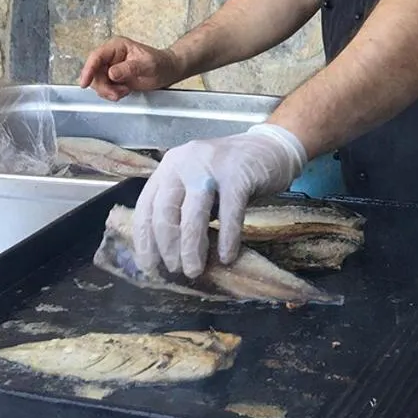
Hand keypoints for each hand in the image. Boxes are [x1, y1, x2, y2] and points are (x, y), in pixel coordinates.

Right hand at [78, 36, 182, 100]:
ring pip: (98, 83)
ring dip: (109, 91)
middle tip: (118, 93)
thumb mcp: (148, 65)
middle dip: (104, 86)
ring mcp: (111, 68)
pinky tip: (125, 92)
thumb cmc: (161, 63)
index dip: (88, 69)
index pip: (97, 57)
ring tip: (125, 91)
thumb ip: (129, 68)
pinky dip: (112, 94)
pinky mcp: (113, 79)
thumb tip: (111, 73)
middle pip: (94, 73)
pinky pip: (105, 88)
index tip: (85, 82)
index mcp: (117, 46)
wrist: (168, 71)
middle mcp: (111, 56)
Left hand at [132, 124, 306, 277]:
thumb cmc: (233, 173)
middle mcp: (185, 162)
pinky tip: (227, 257)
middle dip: (168, 247)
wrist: (273, 147)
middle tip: (175, 270)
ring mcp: (211, 167)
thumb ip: (183, 206)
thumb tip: (171, 251)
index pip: (146, 206)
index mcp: (170, 166)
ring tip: (194, 270)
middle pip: (165, 211)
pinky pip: (229, 214)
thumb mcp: (198, 182)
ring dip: (191, 248)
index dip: (145, 241)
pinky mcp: (238, 175)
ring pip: (192, 215)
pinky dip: (227, 239)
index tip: (149, 267)